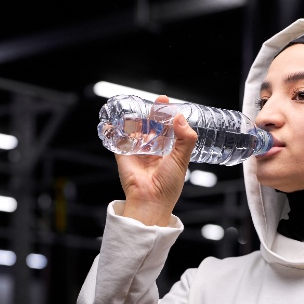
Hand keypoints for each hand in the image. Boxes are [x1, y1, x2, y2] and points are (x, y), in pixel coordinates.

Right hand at [118, 95, 197, 226]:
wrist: (150, 200)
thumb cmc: (168, 186)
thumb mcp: (182, 159)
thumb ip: (185, 139)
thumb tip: (181, 118)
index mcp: (167, 152)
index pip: (167, 129)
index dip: (168, 116)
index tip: (168, 104)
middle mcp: (152, 151)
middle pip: (151, 126)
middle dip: (154, 113)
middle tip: (159, 102)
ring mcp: (137, 152)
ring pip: (136, 130)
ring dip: (138, 119)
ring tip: (142, 109)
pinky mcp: (123, 156)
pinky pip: (119, 140)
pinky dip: (118, 130)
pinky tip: (121, 119)